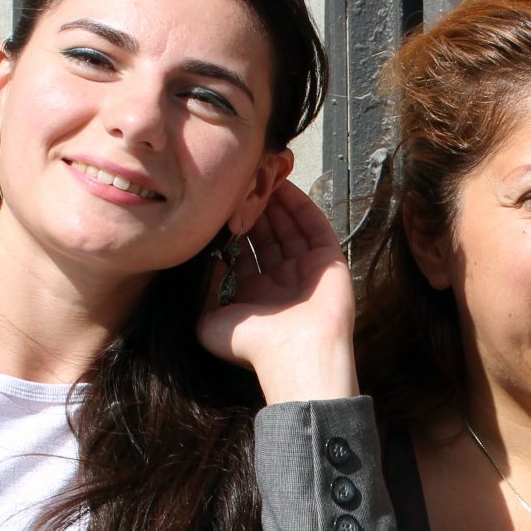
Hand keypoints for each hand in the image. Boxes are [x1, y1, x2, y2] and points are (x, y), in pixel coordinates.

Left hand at [196, 181, 357, 402]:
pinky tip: (287, 186)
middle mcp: (281, 281)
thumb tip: (206, 260)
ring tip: (262, 176)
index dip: (233, 228)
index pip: (244, 253)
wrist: (295, 354)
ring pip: (290, 228)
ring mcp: (306, 270)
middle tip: (242, 183)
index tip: (221, 205)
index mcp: (256, 295)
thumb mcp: (209, 321)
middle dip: (255, 210)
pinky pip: (314, 227)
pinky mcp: (328, 261)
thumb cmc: (251, 345)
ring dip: (276, 203)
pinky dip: (301, 206)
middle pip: (267, 236)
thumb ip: (203, 291)